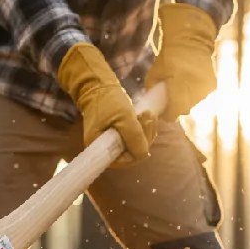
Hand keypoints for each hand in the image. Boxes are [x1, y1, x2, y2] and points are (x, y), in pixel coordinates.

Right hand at [57, 42, 156, 165]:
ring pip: (136, 145)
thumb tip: (144, 154)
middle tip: (149, 118)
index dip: (137, 152)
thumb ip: (134, 136)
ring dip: (146, 131)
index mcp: (100, 148)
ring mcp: (113, 142)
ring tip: (148, 114)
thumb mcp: (124, 117)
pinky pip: (135, 138)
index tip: (145, 133)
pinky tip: (146, 116)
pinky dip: (143, 128)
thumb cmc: (108, 101)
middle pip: (132, 153)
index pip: (123, 161)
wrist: (99, 87)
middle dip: (145, 137)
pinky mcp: (120, 135)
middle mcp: (106, 149)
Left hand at [145, 3, 218, 120]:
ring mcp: (205, 89)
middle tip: (169, 98)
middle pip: (183, 110)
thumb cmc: (168, 56)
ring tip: (179, 88)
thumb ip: (153, 91)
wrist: (191, 39)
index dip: (166, 114)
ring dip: (186, 100)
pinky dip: (194, 93)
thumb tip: (153, 105)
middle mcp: (194, 92)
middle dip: (175, 106)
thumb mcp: (154, 74)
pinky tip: (189, 83)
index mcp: (179, 89)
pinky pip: (201, 96)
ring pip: (193, 103)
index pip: (173, 114)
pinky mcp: (212, 86)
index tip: (162, 110)